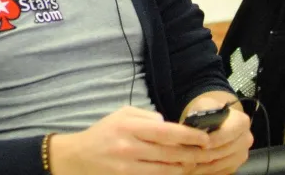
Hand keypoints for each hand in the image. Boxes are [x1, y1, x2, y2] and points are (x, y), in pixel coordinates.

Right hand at [50, 106, 210, 174]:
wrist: (79, 157)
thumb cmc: (103, 133)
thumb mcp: (121, 115)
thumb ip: (145, 116)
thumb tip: (167, 123)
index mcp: (129, 126)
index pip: (166, 132)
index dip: (188, 136)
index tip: (204, 138)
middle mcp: (129, 147)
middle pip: (170, 154)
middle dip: (191, 154)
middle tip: (205, 153)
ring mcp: (129, 167)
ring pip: (166, 170)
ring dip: (183, 168)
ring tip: (193, 163)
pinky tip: (176, 170)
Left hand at [187, 106, 252, 174]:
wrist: (216, 119)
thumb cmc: (209, 110)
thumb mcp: (205, 105)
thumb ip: (203, 113)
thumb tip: (196, 126)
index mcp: (241, 122)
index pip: (227, 134)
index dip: (212, 140)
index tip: (200, 143)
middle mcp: (246, 139)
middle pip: (223, 151)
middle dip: (205, 153)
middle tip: (188, 155)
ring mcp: (242, 154)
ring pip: (220, 164)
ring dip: (203, 165)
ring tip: (187, 162)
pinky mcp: (235, 165)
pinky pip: (220, 171)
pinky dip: (206, 170)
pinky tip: (193, 166)